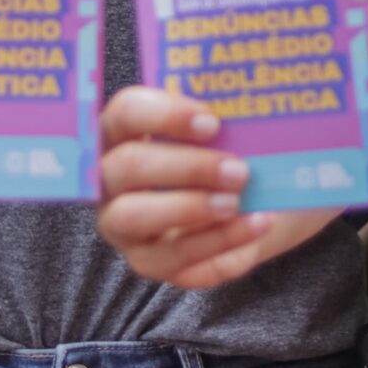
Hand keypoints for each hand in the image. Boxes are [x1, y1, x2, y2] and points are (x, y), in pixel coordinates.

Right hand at [97, 87, 341, 287]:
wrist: (254, 202)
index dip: (164, 114)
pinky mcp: (148, 262)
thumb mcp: (227, 130)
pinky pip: (175, 258)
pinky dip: (220, 241)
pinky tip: (256, 224)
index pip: (125, 112)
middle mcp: (110, 179)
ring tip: (237, 203)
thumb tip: (246, 106)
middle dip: (186, 167)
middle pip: (126, 166)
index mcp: (122, 131)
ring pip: (134, 217)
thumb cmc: (229, 153)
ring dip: (190, 208)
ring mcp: (122, 225)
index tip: (213, 123)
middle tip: (238, 171)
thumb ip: (226, 115)